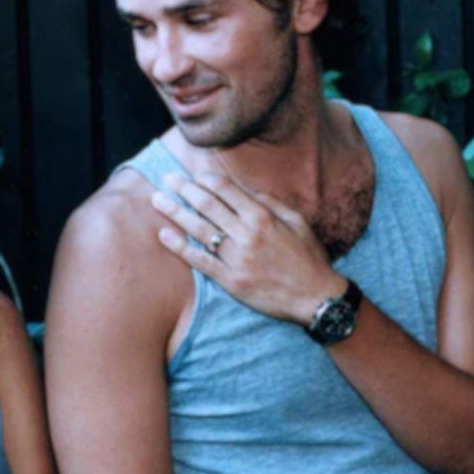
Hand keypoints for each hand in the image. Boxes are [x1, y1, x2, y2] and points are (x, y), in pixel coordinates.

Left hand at [151, 171, 346, 324]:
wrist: (315, 298)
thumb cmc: (309, 258)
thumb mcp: (298, 222)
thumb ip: (271, 203)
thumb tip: (247, 191)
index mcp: (262, 217)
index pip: (226, 191)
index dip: (206, 180)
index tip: (194, 175)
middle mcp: (246, 235)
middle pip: (208, 206)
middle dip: (184, 189)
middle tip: (167, 178)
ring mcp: (237, 259)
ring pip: (199, 230)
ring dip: (176, 213)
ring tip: (158, 200)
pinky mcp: (231, 281)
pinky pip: (201, 261)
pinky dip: (181, 248)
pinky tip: (164, 235)